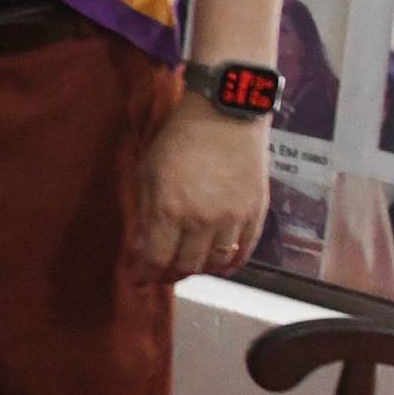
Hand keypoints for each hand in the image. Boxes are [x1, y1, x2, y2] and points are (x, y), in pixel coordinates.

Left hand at [132, 97, 268, 276]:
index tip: (138, 279)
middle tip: (161, 276)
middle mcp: (202, 220)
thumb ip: (146, 212)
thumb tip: (141, 246)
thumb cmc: (180, 138)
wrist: (225, 115)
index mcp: (170, 208)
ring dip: (199, 271)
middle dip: (170, 275)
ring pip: (216, 264)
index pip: (156, 257)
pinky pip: (244, 251)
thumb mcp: (149, 171)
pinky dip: (231, 265)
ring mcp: (232, 218)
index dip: (145, 274)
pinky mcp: (256, 214)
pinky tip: (220, 266)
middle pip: (186, 265)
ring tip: (188, 269)